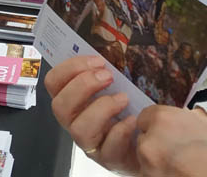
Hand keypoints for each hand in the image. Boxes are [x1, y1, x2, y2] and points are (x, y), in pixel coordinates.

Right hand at [44, 56, 139, 174]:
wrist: (152, 141)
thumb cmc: (133, 108)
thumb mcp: (120, 83)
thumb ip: (109, 69)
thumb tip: (115, 49)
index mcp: (74, 100)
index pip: (54, 82)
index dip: (70, 68)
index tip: (97, 60)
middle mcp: (77, 121)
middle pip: (59, 106)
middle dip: (82, 85)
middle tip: (108, 77)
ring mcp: (91, 142)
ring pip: (78, 130)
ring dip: (101, 108)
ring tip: (123, 99)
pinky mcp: (109, 158)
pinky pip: (108, 148)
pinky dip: (121, 130)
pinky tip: (135, 119)